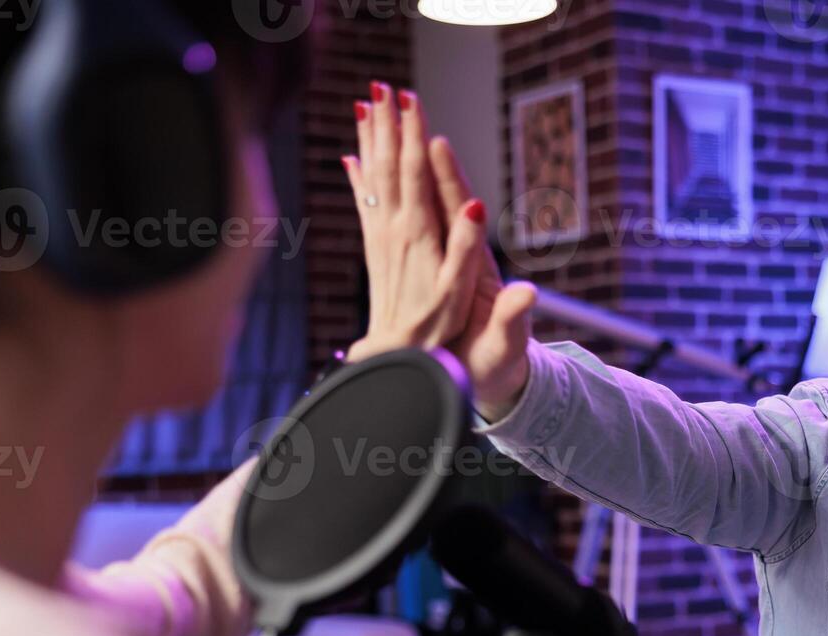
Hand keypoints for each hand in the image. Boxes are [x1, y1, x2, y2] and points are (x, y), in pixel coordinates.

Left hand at [341, 83, 486, 358]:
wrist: (399, 357)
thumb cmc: (439, 328)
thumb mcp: (462, 291)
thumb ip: (469, 247)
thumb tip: (477, 205)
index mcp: (419, 234)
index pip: (414, 173)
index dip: (413, 135)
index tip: (410, 99)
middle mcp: (395, 230)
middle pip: (388, 165)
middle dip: (387, 125)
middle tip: (383, 87)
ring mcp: (381, 239)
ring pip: (372, 177)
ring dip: (369, 140)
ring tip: (365, 107)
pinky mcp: (376, 251)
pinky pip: (364, 203)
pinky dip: (358, 177)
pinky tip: (350, 159)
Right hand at [342, 86, 535, 419]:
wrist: (491, 378)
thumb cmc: (499, 366)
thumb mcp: (505, 344)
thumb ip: (514, 319)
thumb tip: (528, 294)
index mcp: (475, 267)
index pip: (460, 212)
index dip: (447, 180)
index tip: (434, 142)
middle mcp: (457, 252)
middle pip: (433, 189)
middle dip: (414, 145)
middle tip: (398, 99)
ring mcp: (439, 254)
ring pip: (412, 195)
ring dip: (392, 155)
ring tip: (372, 114)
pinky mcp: (424, 262)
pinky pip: (397, 216)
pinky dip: (376, 189)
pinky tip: (356, 165)